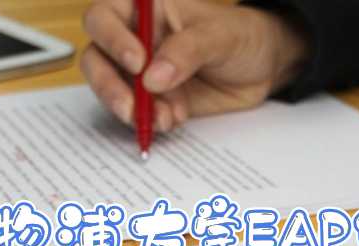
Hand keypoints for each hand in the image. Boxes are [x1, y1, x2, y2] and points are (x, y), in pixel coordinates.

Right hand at [80, 0, 308, 131]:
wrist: (262, 69)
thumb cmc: (241, 36)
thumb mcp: (221, 36)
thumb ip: (187, 51)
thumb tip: (152, 78)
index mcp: (146, 7)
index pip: (105, 16)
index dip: (112, 38)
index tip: (138, 63)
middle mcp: (133, 37)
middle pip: (96, 56)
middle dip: (110, 85)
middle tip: (132, 107)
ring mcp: (138, 71)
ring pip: (111, 89)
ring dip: (132, 109)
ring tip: (165, 118)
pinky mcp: (150, 99)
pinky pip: (135, 113)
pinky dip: (149, 121)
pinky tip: (173, 120)